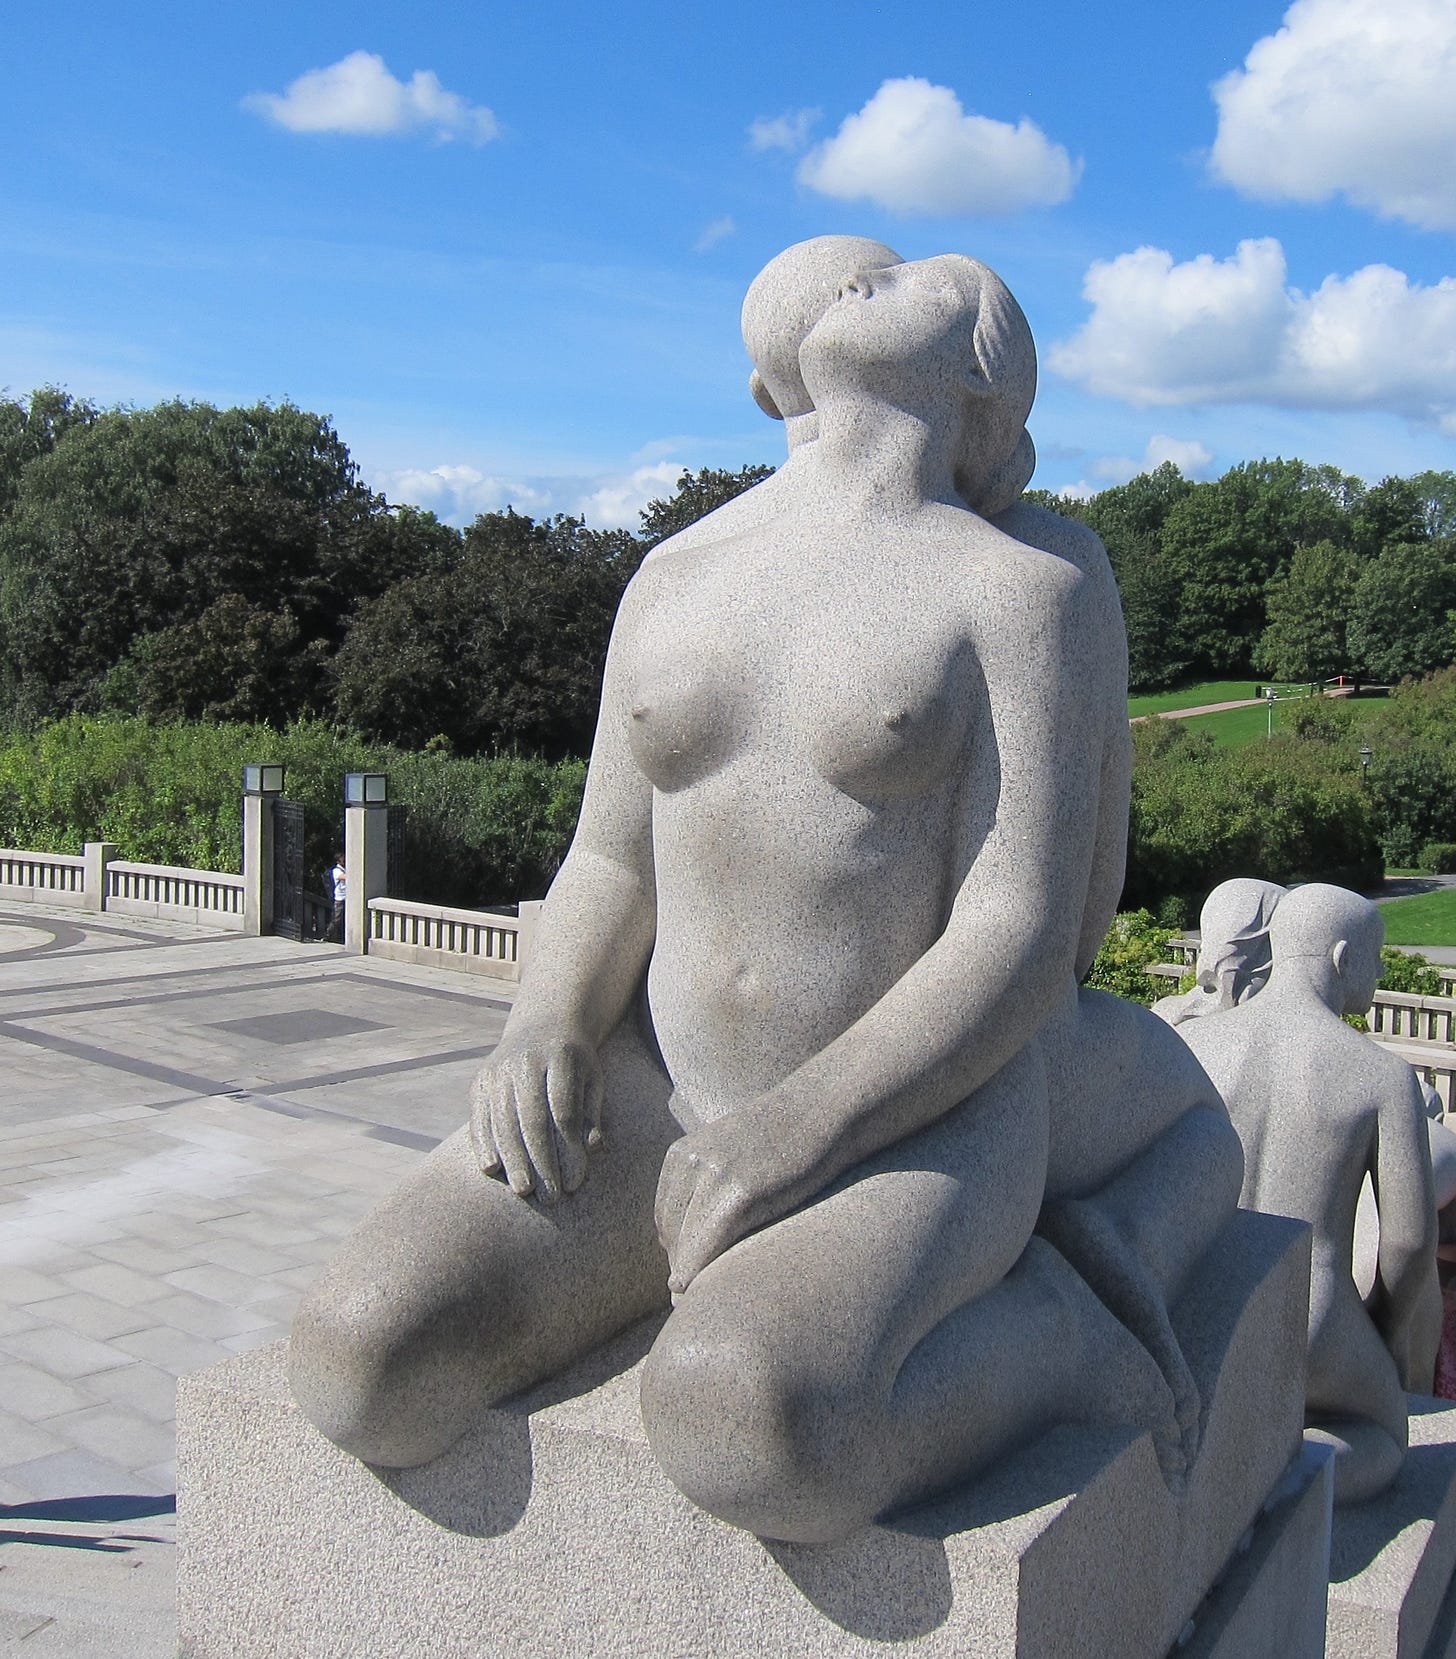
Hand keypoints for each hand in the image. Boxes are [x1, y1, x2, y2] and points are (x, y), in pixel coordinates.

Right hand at [469, 1030, 603, 1202]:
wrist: (543, 1026)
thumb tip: (592, 1150)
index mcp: (562, 1057)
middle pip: (531, 1118)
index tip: (575, 1182)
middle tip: (550, 1197)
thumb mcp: (593, 1080)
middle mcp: (526, 1061)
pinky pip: (479, 1117)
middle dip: (541, 1161)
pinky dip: (483, 1144)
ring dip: (513, 1159)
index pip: (564, 1110)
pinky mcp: (481, 1081)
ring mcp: (499, 1070)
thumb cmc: (576, 1065)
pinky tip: (491, 1169)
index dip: (568, 1149)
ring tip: (523, 1190)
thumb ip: (592, 1114)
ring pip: (503, 1121)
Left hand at [654, 1113, 816, 1295]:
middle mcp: (690, 1162)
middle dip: (687, 1265)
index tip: (705, 1270)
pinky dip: (696, 1276)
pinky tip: (702, 1292)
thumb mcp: (735, 1154)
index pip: (666, 1220)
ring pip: (682, 1247)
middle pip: (671, 1235)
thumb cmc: (788, 1141)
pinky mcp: (738, 1195)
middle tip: (710, 1289)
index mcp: (683, 1154)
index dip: (683, 1250)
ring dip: (691, 1276)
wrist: (824, 1109)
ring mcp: (712, 1177)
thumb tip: (690, 1240)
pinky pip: (702, 1249)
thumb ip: (711, 1185)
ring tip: (716, 1295)